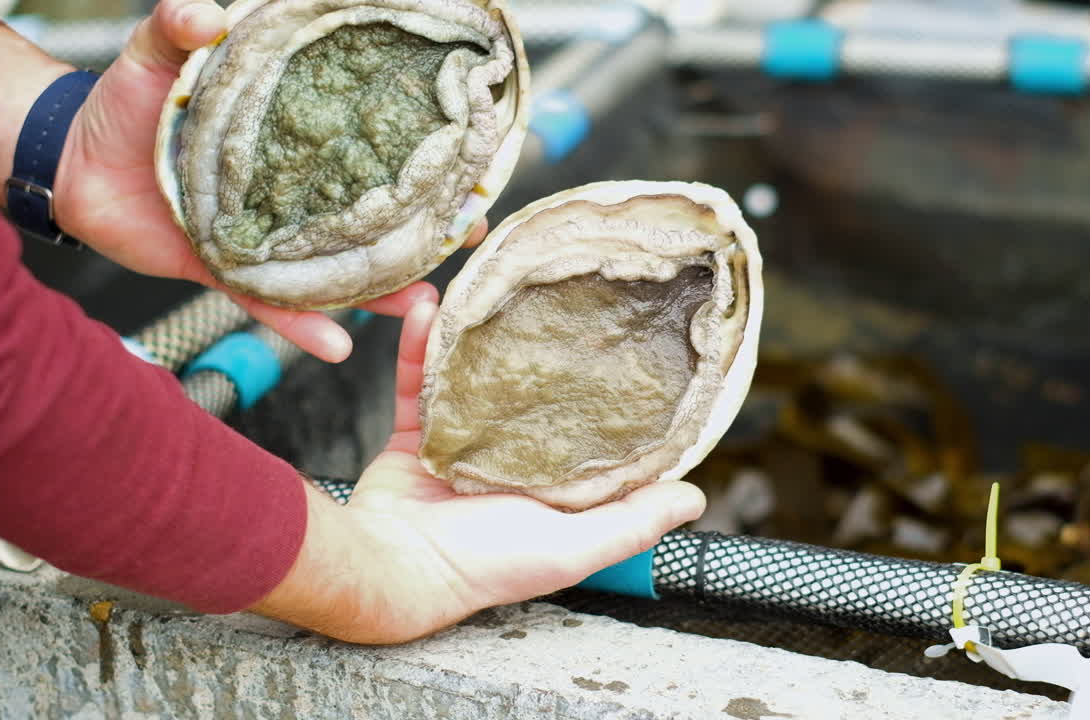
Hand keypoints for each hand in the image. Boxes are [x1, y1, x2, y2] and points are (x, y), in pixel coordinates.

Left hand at [52, 0, 487, 361]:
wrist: (70, 163)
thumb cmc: (123, 104)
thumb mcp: (155, 56)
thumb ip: (179, 27)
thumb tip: (208, 12)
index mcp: (289, 138)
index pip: (365, 146)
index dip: (415, 154)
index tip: (465, 161)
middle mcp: (290, 189)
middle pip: (367, 214)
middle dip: (419, 229)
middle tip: (464, 235)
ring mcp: (266, 236)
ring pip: (333, 269)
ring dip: (380, 290)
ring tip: (423, 304)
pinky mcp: (231, 273)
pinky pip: (273, 304)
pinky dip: (303, 327)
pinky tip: (339, 347)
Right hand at [250, 301, 707, 643]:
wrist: (393, 568)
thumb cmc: (486, 565)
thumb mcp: (575, 547)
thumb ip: (634, 522)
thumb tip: (696, 499)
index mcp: (551, 488)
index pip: (591, 437)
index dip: (609, 400)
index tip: (628, 350)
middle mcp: (510, 463)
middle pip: (534, 398)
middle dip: (543, 355)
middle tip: (560, 299)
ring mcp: (461, 444)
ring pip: (477, 379)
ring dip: (481, 337)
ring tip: (492, 292)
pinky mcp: (418, 432)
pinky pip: (421, 380)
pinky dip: (422, 345)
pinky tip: (432, 310)